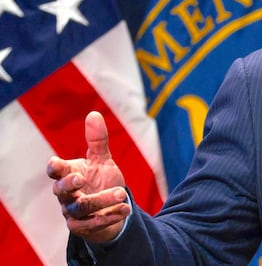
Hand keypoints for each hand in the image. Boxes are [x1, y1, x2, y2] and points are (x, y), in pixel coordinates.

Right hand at [47, 111, 129, 243]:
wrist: (110, 208)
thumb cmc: (100, 181)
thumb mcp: (101, 160)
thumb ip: (98, 140)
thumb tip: (94, 113)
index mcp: (69, 175)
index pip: (55, 171)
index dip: (55, 168)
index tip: (57, 162)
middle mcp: (67, 195)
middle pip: (61, 191)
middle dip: (69, 184)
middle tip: (81, 178)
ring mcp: (73, 212)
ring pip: (81, 207)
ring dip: (101, 200)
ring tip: (121, 193)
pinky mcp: (83, 227)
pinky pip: (94, 224)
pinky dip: (110, 215)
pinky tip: (126, 209)